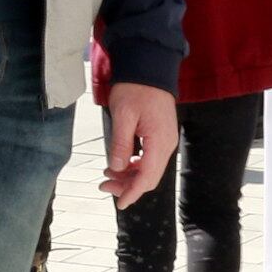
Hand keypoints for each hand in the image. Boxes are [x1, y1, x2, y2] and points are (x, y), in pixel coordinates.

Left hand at [101, 81, 177, 203]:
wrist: (149, 68)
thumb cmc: (136, 88)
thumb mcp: (123, 115)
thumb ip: (120, 143)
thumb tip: (116, 167)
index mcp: (159, 141)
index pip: (147, 177)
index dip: (132, 192)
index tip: (119, 203)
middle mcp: (167, 144)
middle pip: (149, 177)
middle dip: (128, 186)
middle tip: (104, 186)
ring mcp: (165, 140)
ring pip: (149, 169)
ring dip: (129, 176)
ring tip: (108, 174)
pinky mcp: (161, 136)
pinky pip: (150, 159)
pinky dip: (134, 166)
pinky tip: (120, 163)